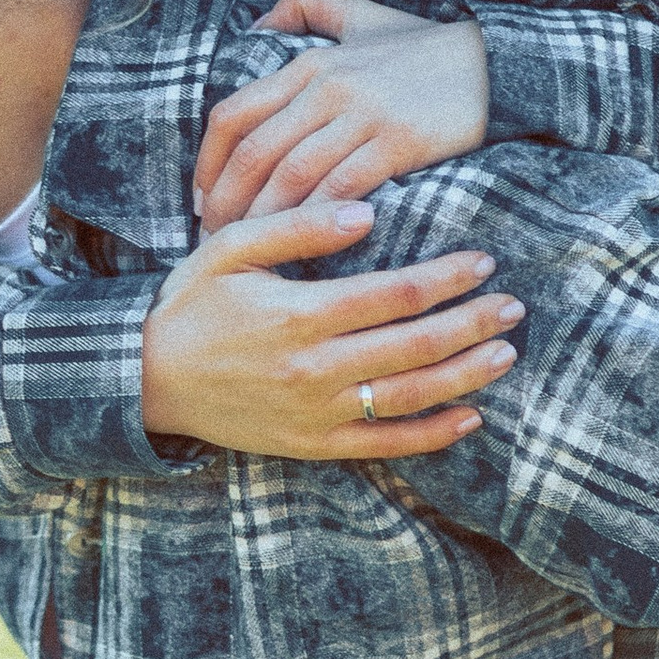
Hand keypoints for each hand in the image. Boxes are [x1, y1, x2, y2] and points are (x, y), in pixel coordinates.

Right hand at [140, 199, 522, 460]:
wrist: (145, 380)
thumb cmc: (190, 305)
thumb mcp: (231, 248)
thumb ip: (300, 227)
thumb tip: (368, 212)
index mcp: (300, 315)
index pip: (396, 295)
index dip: (447, 278)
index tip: (483, 262)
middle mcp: (315, 369)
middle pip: (416, 346)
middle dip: (472, 324)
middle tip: (513, 306)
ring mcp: (317, 413)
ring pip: (410, 396)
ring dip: (465, 376)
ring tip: (505, 354)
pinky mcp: (313, 445)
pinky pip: (385, 445)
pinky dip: (432, 434)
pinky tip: (469, 417)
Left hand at [195, 0, 489, 232]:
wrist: (496, 65)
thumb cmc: (425, 48)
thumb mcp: (361, 15)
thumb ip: (307, 7)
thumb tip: (258, 21)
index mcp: (308, 61)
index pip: (233, 114)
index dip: (208, 163)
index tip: (201, 200)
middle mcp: (326, 86)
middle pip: (254, 152)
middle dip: (227, 203)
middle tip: (216, 239)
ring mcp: (362, 113)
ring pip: (291, 175)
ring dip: (264, 219)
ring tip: (252, 250)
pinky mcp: (398, 141)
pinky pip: (341, 188)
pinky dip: (315, 219)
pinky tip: (303, 245)